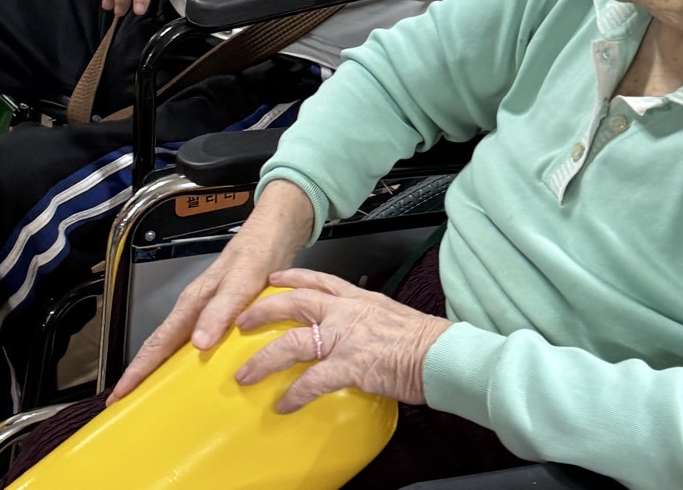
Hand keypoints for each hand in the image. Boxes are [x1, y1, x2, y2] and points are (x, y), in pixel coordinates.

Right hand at [108, 180, 312, 402]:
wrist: (273, 236)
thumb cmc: (255, 255)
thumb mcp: (241, 282)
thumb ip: (220, 310)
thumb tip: (198, 344)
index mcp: (192, 303)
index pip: (158, 341)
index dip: (138, 368)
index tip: (120, 394)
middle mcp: (194, 309)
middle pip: (160, 347)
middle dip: (141, 375)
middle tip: (125, 404)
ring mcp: (205, 313)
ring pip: (175, 346)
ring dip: (161, 372)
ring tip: (151, 398)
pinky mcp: (219, 316)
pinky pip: (195, 344)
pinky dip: (186, 363)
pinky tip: (194, 377)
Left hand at [234, 268, 451, 409]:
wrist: (440, 353)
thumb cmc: (422, 338)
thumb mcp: (388, 313)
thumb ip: (364, 316)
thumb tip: (354, 327)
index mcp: (356, 298)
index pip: (316, 280)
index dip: (290, 277)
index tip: (272, 279)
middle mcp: (345, 312)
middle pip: (293, 303)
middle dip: (263, 311)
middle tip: (242, 321)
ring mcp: (345, 337)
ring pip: (292, 342)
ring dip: (264, 360)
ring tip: (246, 374)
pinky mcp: (350, 366)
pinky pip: (313, 381)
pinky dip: (294, 394)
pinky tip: (283, 405)